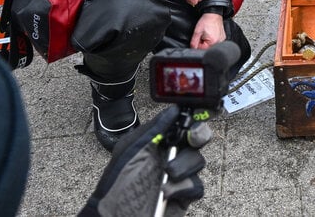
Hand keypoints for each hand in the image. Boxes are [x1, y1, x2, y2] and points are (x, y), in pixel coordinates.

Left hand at [80, 105, 212, 216]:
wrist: (115, 214)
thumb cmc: (117, 182)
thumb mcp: (130, 149)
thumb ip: (153, 129)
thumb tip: (174, 109)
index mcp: (160, 141)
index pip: (182, 124)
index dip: (191, 118)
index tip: (192, 117)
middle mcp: (172, 155)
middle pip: (198, 138)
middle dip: (199, 135)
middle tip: (191, 138)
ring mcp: (180, 175)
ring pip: (198, 161)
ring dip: (183, 166)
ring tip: (166, 175)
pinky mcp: (185, 195)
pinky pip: (197, 186)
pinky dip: (183, 187)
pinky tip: (167, 192)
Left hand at [190, 13, 224, 49]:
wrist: (213, 14)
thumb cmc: (206, 21)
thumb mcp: (197, 32)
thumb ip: (194, 42)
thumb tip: (193, 49)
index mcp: (213, 42)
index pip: (202, 49)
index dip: (198, 43)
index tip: (199, 37)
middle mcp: (219, 42)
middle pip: (207, 48)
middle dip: (203, 42)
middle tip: (203, 34)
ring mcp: (222, 40)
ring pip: (211, 45)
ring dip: (208, 41)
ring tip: (208, 32)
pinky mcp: (223, 38)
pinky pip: (216, 42)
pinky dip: (212, 39)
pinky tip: (212, 33)